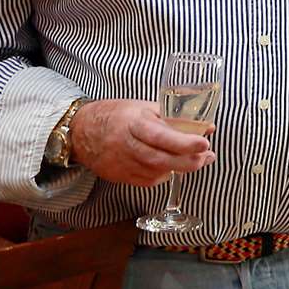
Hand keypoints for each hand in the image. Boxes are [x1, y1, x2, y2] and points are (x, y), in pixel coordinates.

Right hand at [70, 98, 213, 186]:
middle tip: (207, 157)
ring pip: (155, 172)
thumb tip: (207, 127)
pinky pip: (147, 181)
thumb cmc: (117, 115)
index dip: (183, 141)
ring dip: (180, 169)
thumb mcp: (144, 108)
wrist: (81, 131)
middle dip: (188, 161)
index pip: (160, 135)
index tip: (204, 143)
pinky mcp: (118, 176)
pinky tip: (173, 168)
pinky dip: (164, 176)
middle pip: (160, 159)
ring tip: (197, 161)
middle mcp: (126, 145)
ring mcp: (121, 163)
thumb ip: (174, 117)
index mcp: (133, 123)